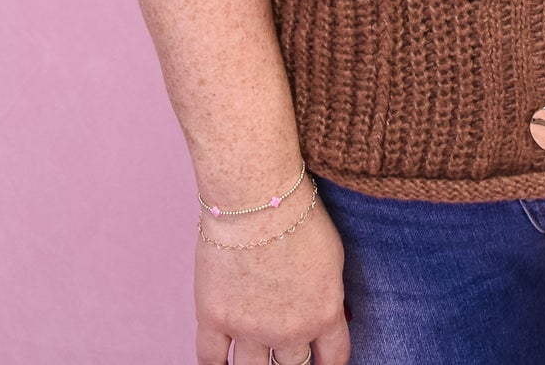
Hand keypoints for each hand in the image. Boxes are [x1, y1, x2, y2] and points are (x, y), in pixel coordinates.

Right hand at [194, 181, 351, 364]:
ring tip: (255, 351)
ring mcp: (250, 329)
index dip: (328, 362)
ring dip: (257, 363)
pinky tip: (221, 362)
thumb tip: (323, 311)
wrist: (256, 196)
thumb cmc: (297, 213)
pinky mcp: (215, 319)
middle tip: (283, 339)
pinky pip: (211, 360)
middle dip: (291, 356)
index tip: (321, 360)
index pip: (333, 358)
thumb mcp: (333, 256)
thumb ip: (328, 294)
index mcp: (324, 315)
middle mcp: (289, 332)